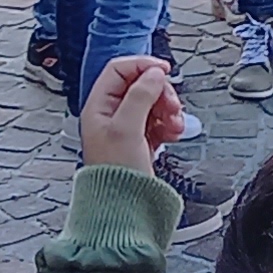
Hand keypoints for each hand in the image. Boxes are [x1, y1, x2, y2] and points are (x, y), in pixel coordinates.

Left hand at [76, 56, 187, 174]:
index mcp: (99, 106)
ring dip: (168, 108)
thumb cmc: (115, 173)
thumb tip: (154, 74)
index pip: (119, 69)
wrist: (123, 207)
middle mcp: (111, 113)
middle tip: (171, 105)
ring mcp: (127, 126)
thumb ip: (140, 96)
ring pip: (153, 101)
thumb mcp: (126, 128)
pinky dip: (170, 123)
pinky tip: (173, 133)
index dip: (142, 66)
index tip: (164, 71)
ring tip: (174, 124)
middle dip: (161, 92)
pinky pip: (159, 119)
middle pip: (141, 84)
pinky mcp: (141, 139)